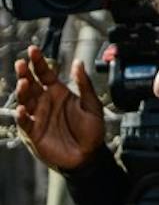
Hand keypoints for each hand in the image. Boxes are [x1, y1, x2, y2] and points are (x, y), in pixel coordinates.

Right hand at [12, 45, 104, 169]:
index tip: (33, 49)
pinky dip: (21, 116)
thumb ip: (84, 84)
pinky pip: (24, 122)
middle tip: (21, 63)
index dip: (38, 62)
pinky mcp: (33, 132)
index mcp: (58, 92)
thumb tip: (79, 62)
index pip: (45, 73)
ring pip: (25, 100)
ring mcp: (37, 116)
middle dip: (25, 73)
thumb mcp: (92, 104)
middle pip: (31, 84)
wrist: (90, 155)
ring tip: (24, 83)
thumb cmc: (91, 130)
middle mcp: (45, 102)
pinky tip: (22, 109)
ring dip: (22, 91)